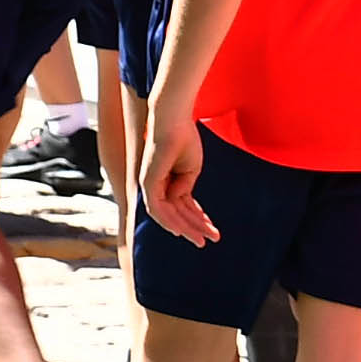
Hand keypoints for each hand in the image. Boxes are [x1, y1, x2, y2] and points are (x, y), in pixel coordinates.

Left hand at [141, 109, 215, 246]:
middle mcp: (157, 186)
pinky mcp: (147, 183)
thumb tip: (180, 201)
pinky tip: (181, 232)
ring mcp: (150, 185)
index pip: (183, 206)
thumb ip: (186, 187)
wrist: (174, 121)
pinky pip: (157, 208)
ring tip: (203, 240)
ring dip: (186, 228)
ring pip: (168, 215)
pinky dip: (169, 220)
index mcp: (167, 181)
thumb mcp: (191, 169)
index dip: (198, 218)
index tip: (212, 229)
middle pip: (177, 213)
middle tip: (211, 240)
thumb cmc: (183, 138)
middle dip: (195, 227)